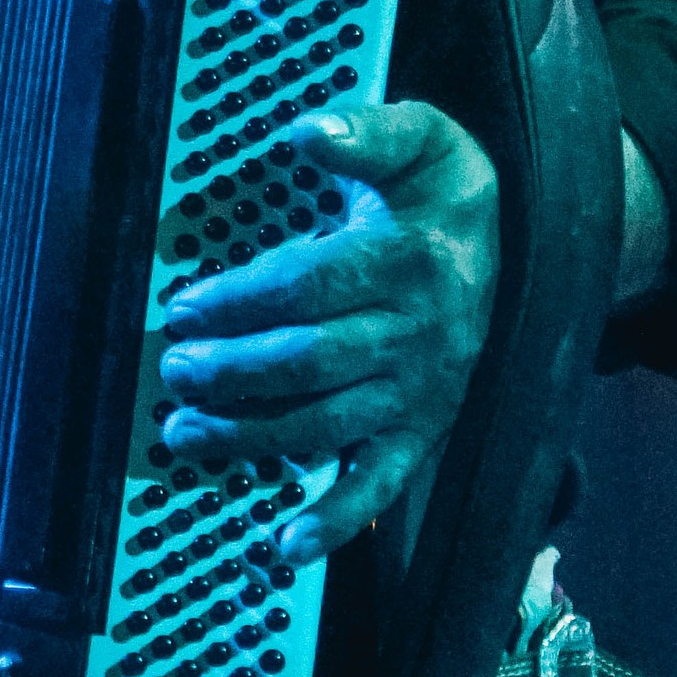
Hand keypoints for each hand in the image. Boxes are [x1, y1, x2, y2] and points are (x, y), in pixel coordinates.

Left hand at [155, 100, 499, 562]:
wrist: (503, 247)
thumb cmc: (440, 192)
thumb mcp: (424, 138)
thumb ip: (368, 131)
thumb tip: (308, 132)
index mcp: (411, 259)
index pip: (311, 286)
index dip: (241, 300)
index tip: (184, 307)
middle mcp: (419, 333)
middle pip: (310, 361)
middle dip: (232, 373)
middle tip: (173, 373)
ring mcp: (418, 392)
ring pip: (325, 424)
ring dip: (251, 439)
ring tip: (185, 438)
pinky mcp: (419, 433)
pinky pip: (378, 484)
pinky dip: (334, 521)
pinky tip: (284, 544)